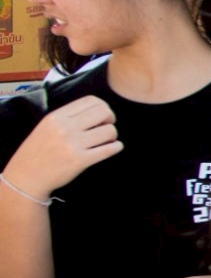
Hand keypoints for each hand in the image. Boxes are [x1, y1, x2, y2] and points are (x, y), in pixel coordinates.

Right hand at [3, 96, 120, 199]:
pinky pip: (109, 149)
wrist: (26, 177)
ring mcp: (73, 144)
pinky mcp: (80, 160)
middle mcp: (65, 127)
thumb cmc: (38, 151)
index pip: (91, 101)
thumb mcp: (47, 126)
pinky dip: (116, 147)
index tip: (102, 117)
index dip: (103, 107)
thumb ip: (69, 117)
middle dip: (110, 119)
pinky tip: (115, 147)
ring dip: (113, 135)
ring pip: (109, 131)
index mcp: (57, 116)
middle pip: (104, 112)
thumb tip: (98, 110)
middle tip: (106, 127)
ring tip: (107, 140)